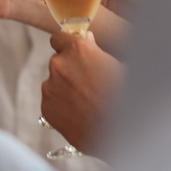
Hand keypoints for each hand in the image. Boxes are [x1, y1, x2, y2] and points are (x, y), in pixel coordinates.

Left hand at [41, 31, 122, 152]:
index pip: (58, 38)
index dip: (66, 46)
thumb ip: (95, 51)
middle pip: (58, 62)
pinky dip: (62, 107)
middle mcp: (58, 64)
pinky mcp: (46, 107)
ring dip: (65, 89)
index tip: (72, 53)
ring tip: (86, 103)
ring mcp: (50, 87)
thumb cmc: (124, 97)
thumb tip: (86, 39)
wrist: (119, 132)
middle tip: (87, 85)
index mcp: (76, 49)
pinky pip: (52, 102)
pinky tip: (79, 114)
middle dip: (69, 70)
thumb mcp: (115, 66)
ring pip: (54, 84)